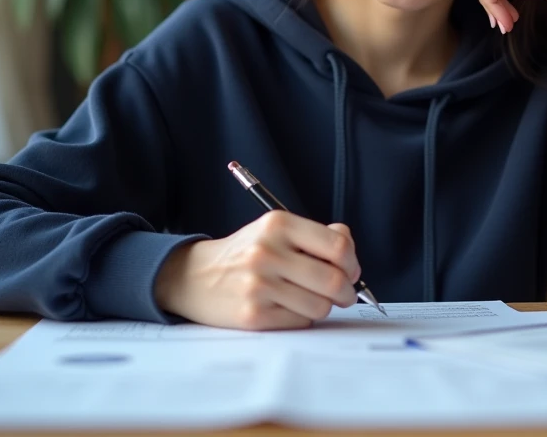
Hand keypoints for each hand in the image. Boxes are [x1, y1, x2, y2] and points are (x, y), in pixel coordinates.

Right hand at [154, 211, 360, 329]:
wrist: (194, 276)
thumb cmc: (245, 253)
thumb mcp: (276, 230)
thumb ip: (316, 235)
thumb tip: (348, 249)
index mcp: (278, 224)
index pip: (337, 247)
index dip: (352, 263)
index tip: (351, 270)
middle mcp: (267, 252)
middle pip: (333, 281)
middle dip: (347, 292)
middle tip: (344, 293)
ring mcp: (259, 285)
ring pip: (320, 306)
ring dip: (324, 306)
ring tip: (311, 299)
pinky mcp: (253, 315)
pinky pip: (300, 322)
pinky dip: (302, 318)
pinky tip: (289, 307)